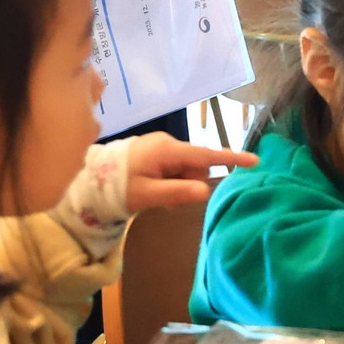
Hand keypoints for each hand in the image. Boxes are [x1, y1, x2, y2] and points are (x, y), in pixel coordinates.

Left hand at [124, 136, 256, 211]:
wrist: (88, 180)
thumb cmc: (118, 187)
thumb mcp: (147, 195)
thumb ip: (177, 192)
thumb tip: (206, 191)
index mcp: (167, 151)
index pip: (206, 155)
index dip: (231, 158)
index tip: (255, 161)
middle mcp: (167, 143)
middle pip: (196, 165)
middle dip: (188, 183)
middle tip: (166, 200)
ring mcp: (160, 146)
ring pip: (185, 168)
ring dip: (178, 183)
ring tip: (156, 194)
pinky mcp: (155, 151)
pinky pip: (174, 166)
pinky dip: (169, 179)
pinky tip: (153, 187)